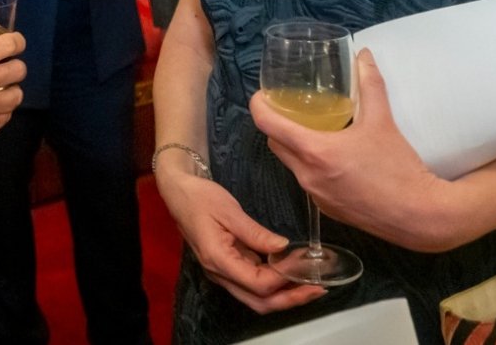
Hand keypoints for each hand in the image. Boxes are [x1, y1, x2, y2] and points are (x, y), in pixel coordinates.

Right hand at [0, 30, 25, 163]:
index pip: (9, 44)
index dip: (16, 41)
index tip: (13, 43)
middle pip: (20, 69)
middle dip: (14, 65)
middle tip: (3, 67)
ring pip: (18, 94)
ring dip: (11, 89)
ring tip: (0, 89)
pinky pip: (8, 114)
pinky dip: (3, 109)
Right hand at [153, 158, 324, 312]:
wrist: (178, 192)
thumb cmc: (200, 197)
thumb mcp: (229, 210)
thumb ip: (256, 233)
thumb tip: (283, 248)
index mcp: (218, 259)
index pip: (258, 283)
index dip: (284, 276)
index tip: (302, 261)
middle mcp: (220, 274)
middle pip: (259, 302)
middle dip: (290, 299)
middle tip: (317, 288)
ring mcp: (223, 273)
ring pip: (256, 298)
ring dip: (284, 295)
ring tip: (309, 284)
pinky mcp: (227, 266)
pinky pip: (252, 285)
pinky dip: (274, 284)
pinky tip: (289, 273)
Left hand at [250, 50, 450, 250]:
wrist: (420, 217)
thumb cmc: (398, 168)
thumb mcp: (383, 121)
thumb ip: (370, 85)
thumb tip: (364, 56)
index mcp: (314, 152)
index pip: (268, 125)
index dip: (259, 106)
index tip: (262, 94)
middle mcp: (307, 176)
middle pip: (275, 144)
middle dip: (276, 124)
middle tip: (288, 106)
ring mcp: (316, 196)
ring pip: (291, 164)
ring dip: (294, 146)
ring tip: (310, 128)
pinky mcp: (327, 210)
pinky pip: (308, 182)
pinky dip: (310, 166)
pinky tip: (331, 157)